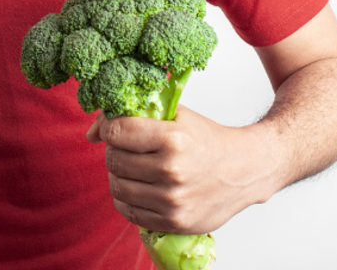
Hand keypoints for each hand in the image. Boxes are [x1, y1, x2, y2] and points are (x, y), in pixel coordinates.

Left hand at [86, 106, 259, 233]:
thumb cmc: (208, 139)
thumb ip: (134, 115)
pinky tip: (140, 186)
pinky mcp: (173, 222)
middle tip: (128, 147)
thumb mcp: (176, 115)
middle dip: (114, 150)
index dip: (109, 127)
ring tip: (134, 167)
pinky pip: (128, 212)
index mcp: (173, 139)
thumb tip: (92, 132)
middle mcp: (172, 171)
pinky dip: (126, 198)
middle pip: (113, 159)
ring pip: (117, 186)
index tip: (115, 128)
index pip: (117, 131)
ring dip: (119, 175)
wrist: (245, 169)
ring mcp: (172, 200)